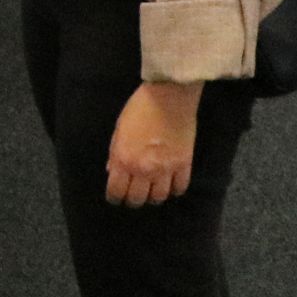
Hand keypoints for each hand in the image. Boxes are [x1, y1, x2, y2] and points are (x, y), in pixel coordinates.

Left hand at [106, 81, 200, 206]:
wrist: (168, 97)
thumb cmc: (139, 108)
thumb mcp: (119, 129)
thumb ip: (114, 153)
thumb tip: (112, 171)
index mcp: (124, 159)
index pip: (116, 191)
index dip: (114, 197)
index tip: (115, 197)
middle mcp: (143, 169)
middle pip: (137, 199)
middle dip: (132, 200)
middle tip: (133, 196)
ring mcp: (166, 169)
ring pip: (159, 197)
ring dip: (153, 197)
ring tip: (151, 191)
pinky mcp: (184, 165)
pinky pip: (179, 188)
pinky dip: (174, 190)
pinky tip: (170, 185)